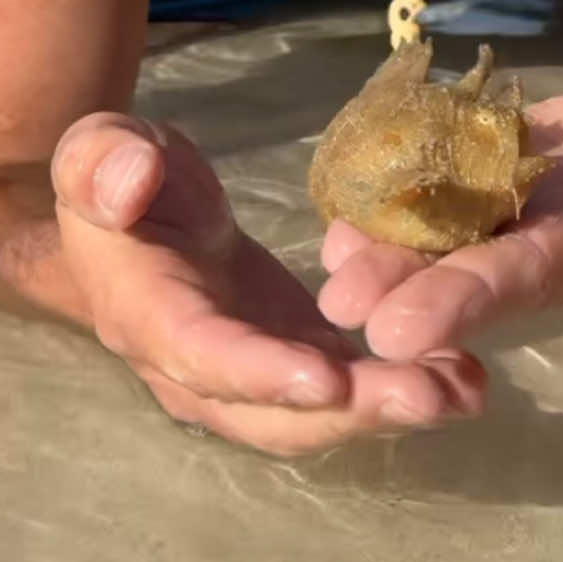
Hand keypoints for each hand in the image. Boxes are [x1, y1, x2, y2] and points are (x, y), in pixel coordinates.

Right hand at [52, 113, 484, 454]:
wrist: (132, 207)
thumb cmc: (117, 172)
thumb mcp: (98, 149)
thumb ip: (104, 164)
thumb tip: (130, 179)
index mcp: (146, 311)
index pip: (202, 352)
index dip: (262, 370)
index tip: (330, 375)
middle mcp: (195, 365)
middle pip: (271, 409)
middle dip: (352, 410)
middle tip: (432, 393)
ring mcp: (246, 369)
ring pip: (313, 412)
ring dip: (387, 408)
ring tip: (464, 388)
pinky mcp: (287, 353)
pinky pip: (339, 384)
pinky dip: (396, 383)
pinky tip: (460, 371)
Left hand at [317, 0, 562, 355]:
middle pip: (540, 261)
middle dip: (475, 293)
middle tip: (398, 332)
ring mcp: (545, 211)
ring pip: (473, 250)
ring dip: (409, 274)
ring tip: (339, 294)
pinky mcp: (497, 189)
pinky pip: (442, 212)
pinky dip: (392, 224)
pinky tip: (333, 234)